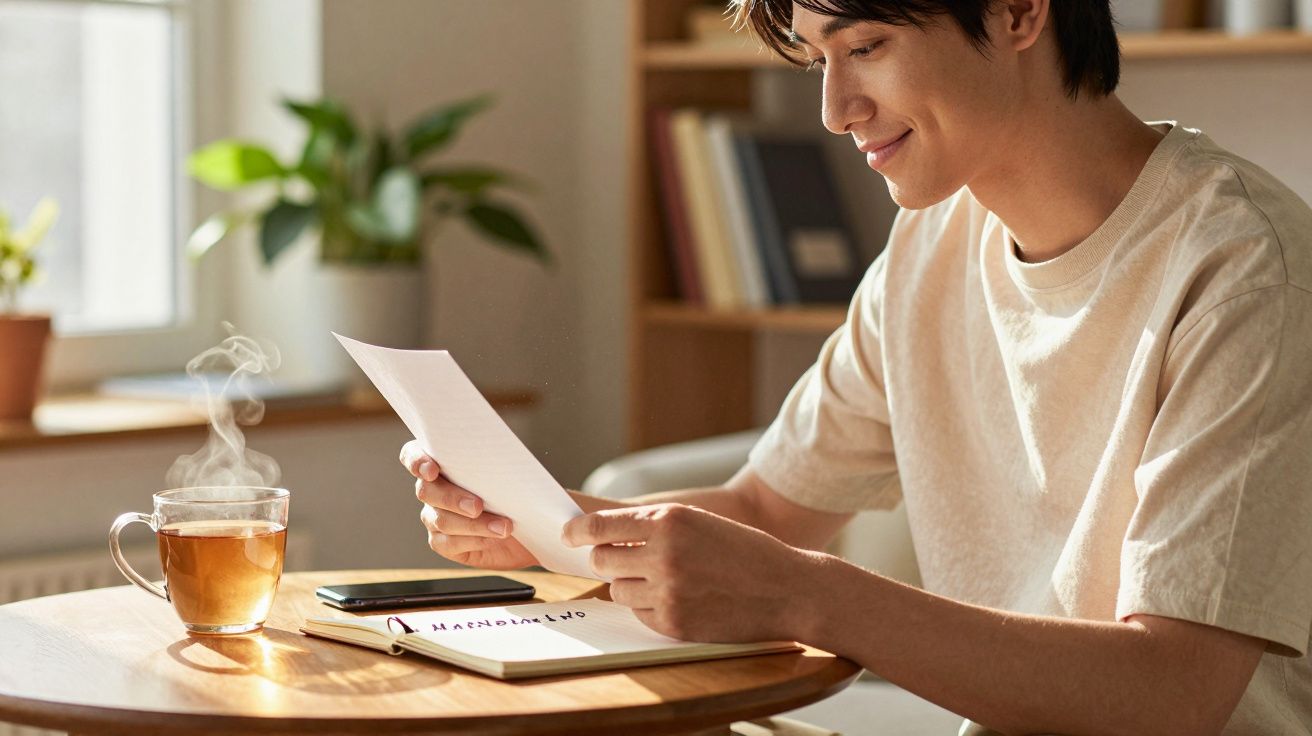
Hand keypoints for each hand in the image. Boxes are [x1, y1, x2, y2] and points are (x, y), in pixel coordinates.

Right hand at [400, 439, 538, 569]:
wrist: (532, 524)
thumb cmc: (519, 489)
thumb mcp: (511, 470)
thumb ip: (496, 461)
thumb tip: (501, 458)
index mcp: (442, 462)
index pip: (413, 455)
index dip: (416, 461)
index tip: (432, 470)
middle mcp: (432, 489)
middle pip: (426, 490)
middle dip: (452, 498)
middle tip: (478, 506)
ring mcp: (434, 516)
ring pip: (441, 520)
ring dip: (474, 524)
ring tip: (503, 527)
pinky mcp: (444, 543)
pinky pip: (449, 543)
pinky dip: (473, 540)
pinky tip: (493, 539)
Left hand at [561, 503, 823, 642]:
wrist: (787, 588)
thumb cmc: (744, 551)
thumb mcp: (698, 522)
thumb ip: (653, 526)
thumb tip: (603, 538)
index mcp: (669, 520)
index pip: (600, 526)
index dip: (577, 532)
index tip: (567, 535)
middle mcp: (663, 553)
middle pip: (603, 560)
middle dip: (609, 560)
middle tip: (627, 559)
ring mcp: (667, 590)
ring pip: (618, 589)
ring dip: (633, 585)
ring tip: (668, 580)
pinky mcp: (673, 622)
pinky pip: (639, 614)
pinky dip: (652, 608)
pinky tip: (683, 599)